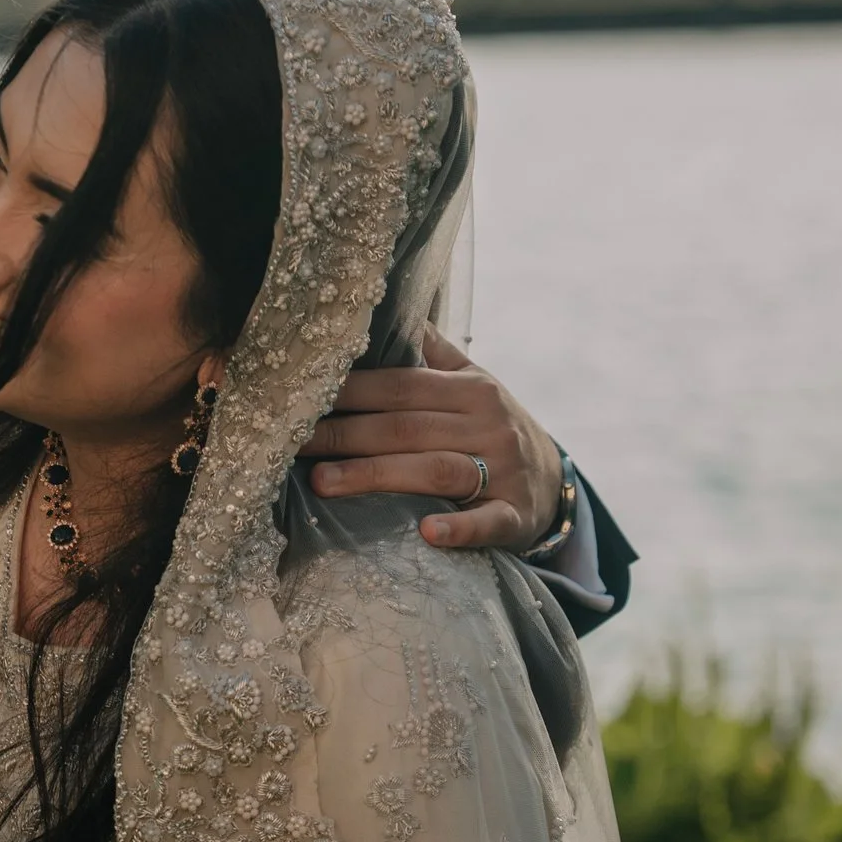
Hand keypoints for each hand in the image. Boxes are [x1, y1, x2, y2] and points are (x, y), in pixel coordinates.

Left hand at [299, 327, 563, 552]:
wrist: (552, 481)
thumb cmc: (487, 427)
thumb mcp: (470, 383)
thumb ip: (430, 353)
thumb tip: (381, 309)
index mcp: (470, 388)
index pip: (398, 385)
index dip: (346, 391)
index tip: (296, 398)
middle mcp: (487, 424)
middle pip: (404, 428)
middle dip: (342, 435)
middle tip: (289, 444)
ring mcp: (504, 471)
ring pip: (432, 470)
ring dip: (375, 476)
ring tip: (323, 483)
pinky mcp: (515, 515)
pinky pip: (486, 522)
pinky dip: (458, 529)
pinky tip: (427, 532)